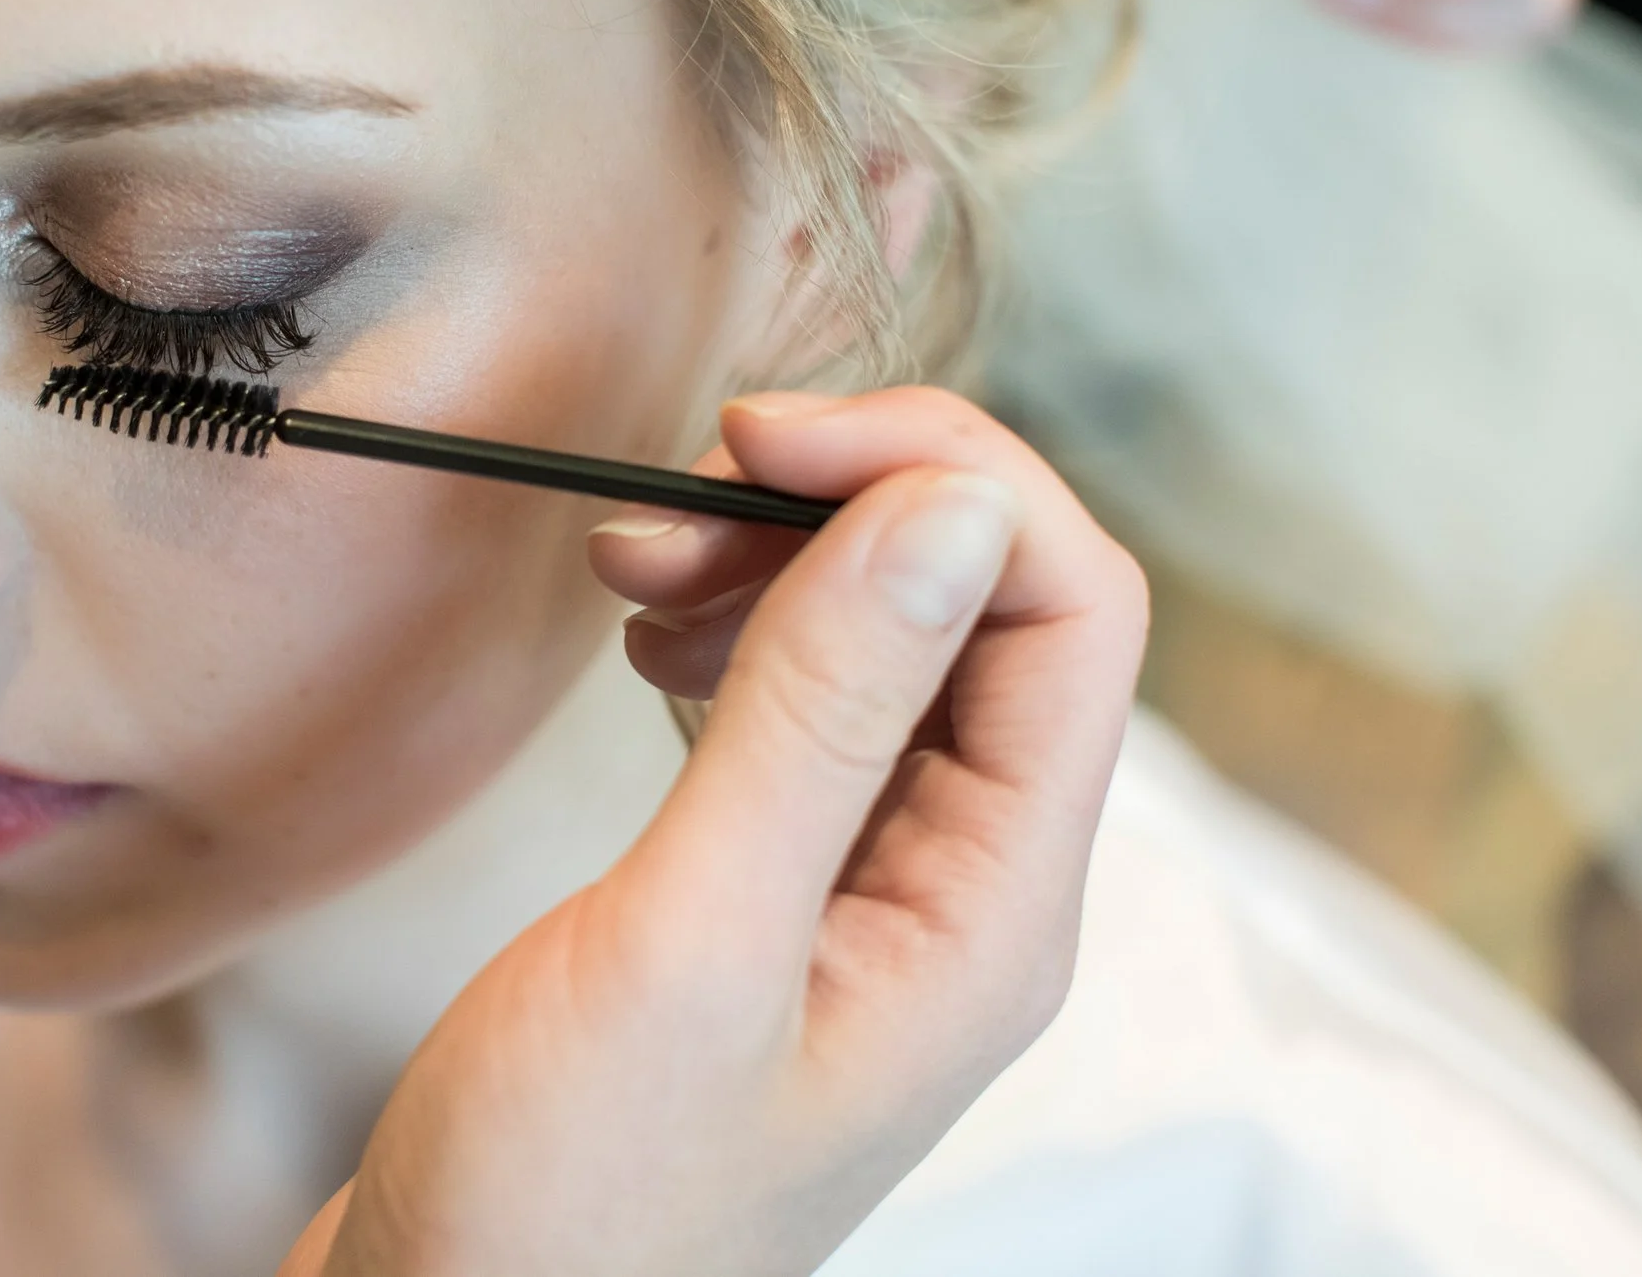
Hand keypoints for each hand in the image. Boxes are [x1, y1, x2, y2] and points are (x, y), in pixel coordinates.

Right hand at [276, 389, 1147, 1276]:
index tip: (767, 440)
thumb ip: (821, 716)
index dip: (940, 479)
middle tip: (671, 501)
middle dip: (843, 510)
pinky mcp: (785, 899)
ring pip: (895, 651)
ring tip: (634, 570)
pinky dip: (738, 640)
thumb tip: (950, 502)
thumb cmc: (569, 1200)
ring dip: (779, 566)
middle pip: (991, 613)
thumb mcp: (692, 940)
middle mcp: (965, 895)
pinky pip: (814, 714)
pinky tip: (651, 646)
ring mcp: (876, 898)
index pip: (1072, 610)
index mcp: (994, 913)